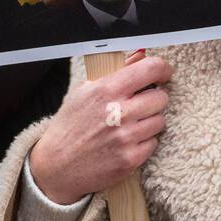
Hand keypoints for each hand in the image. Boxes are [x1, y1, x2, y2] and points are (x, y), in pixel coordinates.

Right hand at [28, 49, 171, 204]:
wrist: (56, 166)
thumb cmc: (70, 125)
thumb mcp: (85, 90)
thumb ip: (116, 70)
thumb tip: (141, 54)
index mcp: (106, 90)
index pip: (150, 69)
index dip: (163, 69)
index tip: (163, 73)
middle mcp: (118, 113)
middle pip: (161, 97)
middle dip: (153, 98)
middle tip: (140, 103)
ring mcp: (125, 138)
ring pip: (160, 121)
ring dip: (149, 121)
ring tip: (129, 124)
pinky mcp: (130, 160)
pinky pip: (154, 143)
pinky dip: (144, 142)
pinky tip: (126, 142)